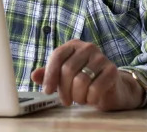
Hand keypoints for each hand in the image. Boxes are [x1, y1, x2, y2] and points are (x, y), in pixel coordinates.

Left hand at [30, 39, 144, 110]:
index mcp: (73, 45)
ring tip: (79, 99)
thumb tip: (34, 75)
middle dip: (64, 90)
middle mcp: (87, 47)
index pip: (57, 56)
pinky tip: (90, 99)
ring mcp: (101, 57)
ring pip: (81, 80)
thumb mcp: (64, 77)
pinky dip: (90, 98)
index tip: (47, 91)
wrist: (111, 89)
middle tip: (65, 101)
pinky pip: (95, 88)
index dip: (50, 75)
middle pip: (68, 69)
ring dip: (77, 96)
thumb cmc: (84, 81)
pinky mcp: (112, 70)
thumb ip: (49, 75)